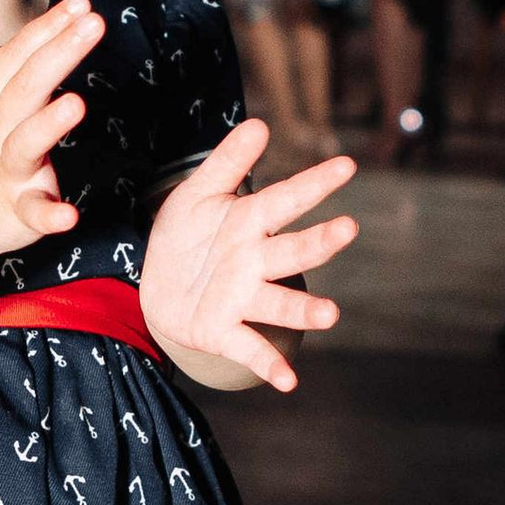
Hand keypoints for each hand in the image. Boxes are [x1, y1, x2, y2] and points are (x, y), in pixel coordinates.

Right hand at [0, 0, 102, 266]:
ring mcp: (4, 171)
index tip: (80, 3)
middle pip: (25, 88)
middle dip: (59, 54)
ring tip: (76, 103)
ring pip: (25, 144)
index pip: (16, 57)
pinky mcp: (17, 211)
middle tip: (93, 24)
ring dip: (48, 125)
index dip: (47, 28)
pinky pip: (33, 212)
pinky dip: (49, 214)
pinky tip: (70, 213)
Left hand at [141, 122, 357, 393]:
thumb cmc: (187, 234)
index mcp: (249, 222)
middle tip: (348, 229)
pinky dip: (268, 365)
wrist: (156, 284)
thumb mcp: (198, 192)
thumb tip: (260, 124)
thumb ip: (228, 162)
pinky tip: (288, 381)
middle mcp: (254, 261)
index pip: (287, 199)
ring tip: (331, 315)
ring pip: (277, 303)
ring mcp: (242, 298)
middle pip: (292, 252)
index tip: (347, 165)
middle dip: (319, 244)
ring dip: (303, 310)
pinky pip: (249, 348)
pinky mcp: (222, 330)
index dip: (315, 183)